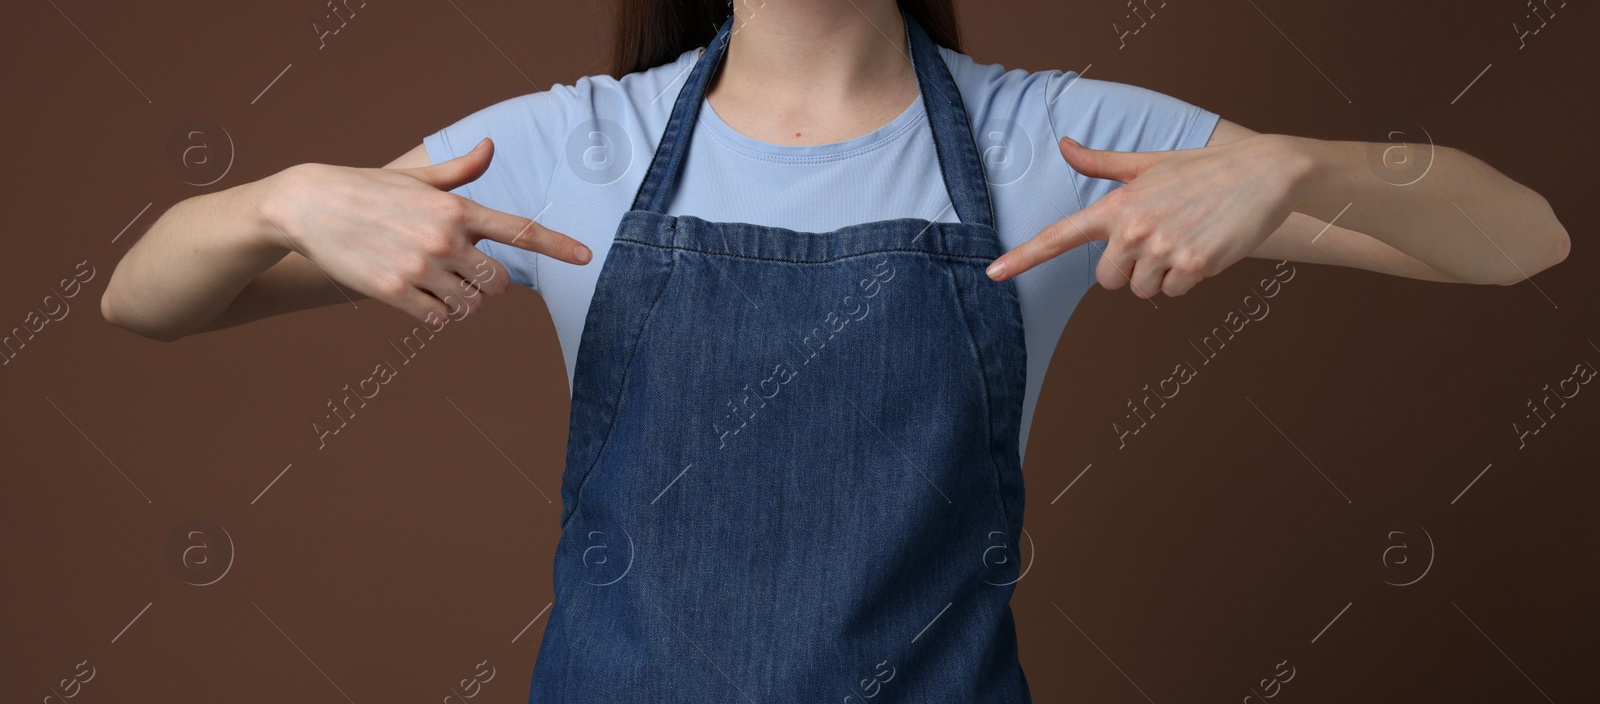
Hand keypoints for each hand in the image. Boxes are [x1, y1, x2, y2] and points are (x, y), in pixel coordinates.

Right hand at [267, 138, 590, 322]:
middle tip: (462, 273)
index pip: (520, 230)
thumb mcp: (416, 177)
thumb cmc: (367, 189)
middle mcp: (444, 238)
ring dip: (462, 302)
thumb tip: (489, 147)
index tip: (587, 257)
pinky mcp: (394, 292)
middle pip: (499, 283)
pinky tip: (419, 297)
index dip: (558, 245)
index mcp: (457, 208)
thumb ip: (459, 172)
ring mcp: (419, 267)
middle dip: (488, 284)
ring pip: (471, 306)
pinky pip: (439, 319)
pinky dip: (436, 314)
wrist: (307, 205)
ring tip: (435, 283)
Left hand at [986, 133, 1309, 297]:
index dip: (1023, 257)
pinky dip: (1188, 279)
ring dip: (1161, 276)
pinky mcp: (1193, 265)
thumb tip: (1064, 145)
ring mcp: (1162, 248)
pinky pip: (1174, 292)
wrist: (1263, 172)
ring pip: (1142, 290)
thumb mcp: (1147, 162)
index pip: (1059, 236)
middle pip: (1107, 281)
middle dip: (1130, 270)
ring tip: (1185, 240)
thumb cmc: (1201, 168)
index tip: (993, 273)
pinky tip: (1204, 249)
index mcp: (1116, 204)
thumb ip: (1102, 163)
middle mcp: (1133, 228)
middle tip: (1159, 240)